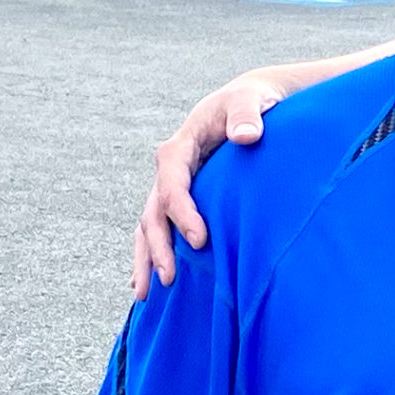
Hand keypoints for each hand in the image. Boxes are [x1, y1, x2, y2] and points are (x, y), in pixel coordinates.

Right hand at [129, 66, 292, 299]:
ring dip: (146, 257)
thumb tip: (245, 136)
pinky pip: (160, 227)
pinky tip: (148, 280)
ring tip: (143, 294)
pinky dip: (152, 252)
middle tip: (169, 279)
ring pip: (149, 225)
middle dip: (158, 246)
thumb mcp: (250, 100)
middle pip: (154, 212)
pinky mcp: (180, 197)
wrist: (247, 102)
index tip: (200, 241)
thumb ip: (247, 115)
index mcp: (180, 147)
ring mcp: (171, 185)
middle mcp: (169, 169)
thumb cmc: (251, 101)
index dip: (182, 214)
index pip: (173, 185)